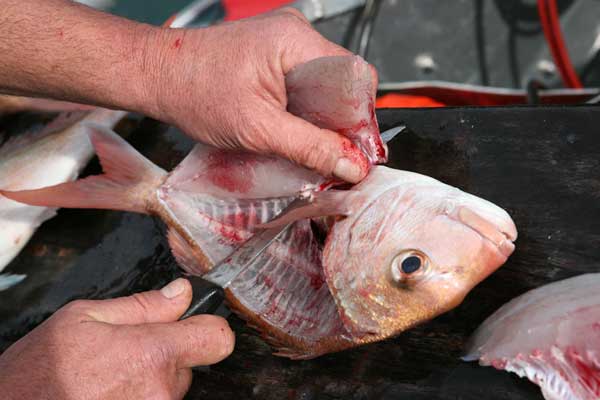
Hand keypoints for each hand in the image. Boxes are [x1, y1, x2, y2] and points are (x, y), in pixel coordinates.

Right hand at [0, 279, 233, 399]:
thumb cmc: (38, 373)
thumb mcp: (84, 317)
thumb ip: (143, 305)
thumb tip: (181, 293)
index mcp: (152, 354)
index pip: (217, 338)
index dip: (206, 327)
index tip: (194, 325)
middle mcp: (160, 392)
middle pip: (188, 364)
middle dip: (164, 355)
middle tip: (123, 354)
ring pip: (170, 389)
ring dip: (149, 380)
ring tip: (108, 378)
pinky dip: (138, 397)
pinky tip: (108, 394)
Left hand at [146, 8, 372, 182]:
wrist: (158, 76)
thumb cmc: (195, 92)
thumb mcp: (258, 129)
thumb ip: (309, 148)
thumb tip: (351, 164)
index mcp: (296, 40)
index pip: (355, 78)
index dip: (360, 119)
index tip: (355, 152)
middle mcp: (296, 33)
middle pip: (342, 83)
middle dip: (339, 123)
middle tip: (330, 155)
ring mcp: (285, 42)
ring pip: (325, 87)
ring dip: (321, 119)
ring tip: (305, 144)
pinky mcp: (275, 55)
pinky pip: (306, 84)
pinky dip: (305, 111)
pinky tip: (292, 129)